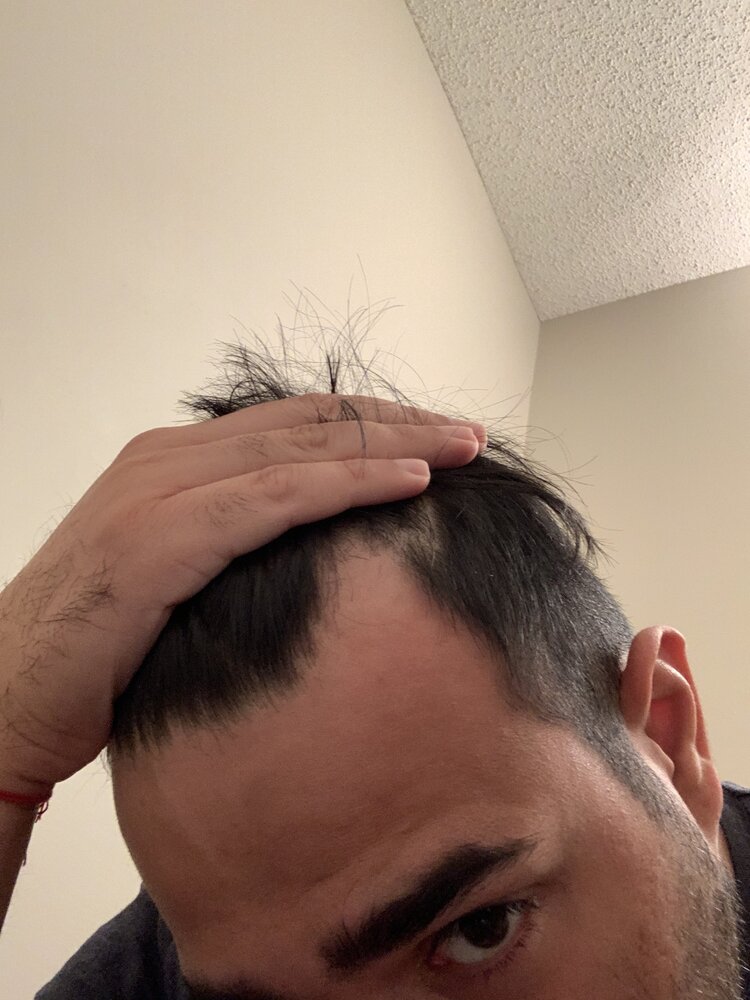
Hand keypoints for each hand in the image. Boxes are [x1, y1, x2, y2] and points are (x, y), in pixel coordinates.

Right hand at [0, 394, 482, 792]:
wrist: (4, 697)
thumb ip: (227, 543)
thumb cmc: (92, 648)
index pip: (292, 424)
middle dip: (396, 423)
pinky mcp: (159, 538)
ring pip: (301, 449)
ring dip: (391, 445)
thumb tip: (305, 554)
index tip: (434, 438)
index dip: (370, 424)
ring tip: (460, 447)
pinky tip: (409, 485)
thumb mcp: (171, 576)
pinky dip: (349, 486)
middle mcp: (167, 459)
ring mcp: (160, 490)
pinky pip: (275, 499)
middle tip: (466, 432)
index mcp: (171, 462)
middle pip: (308, 423)